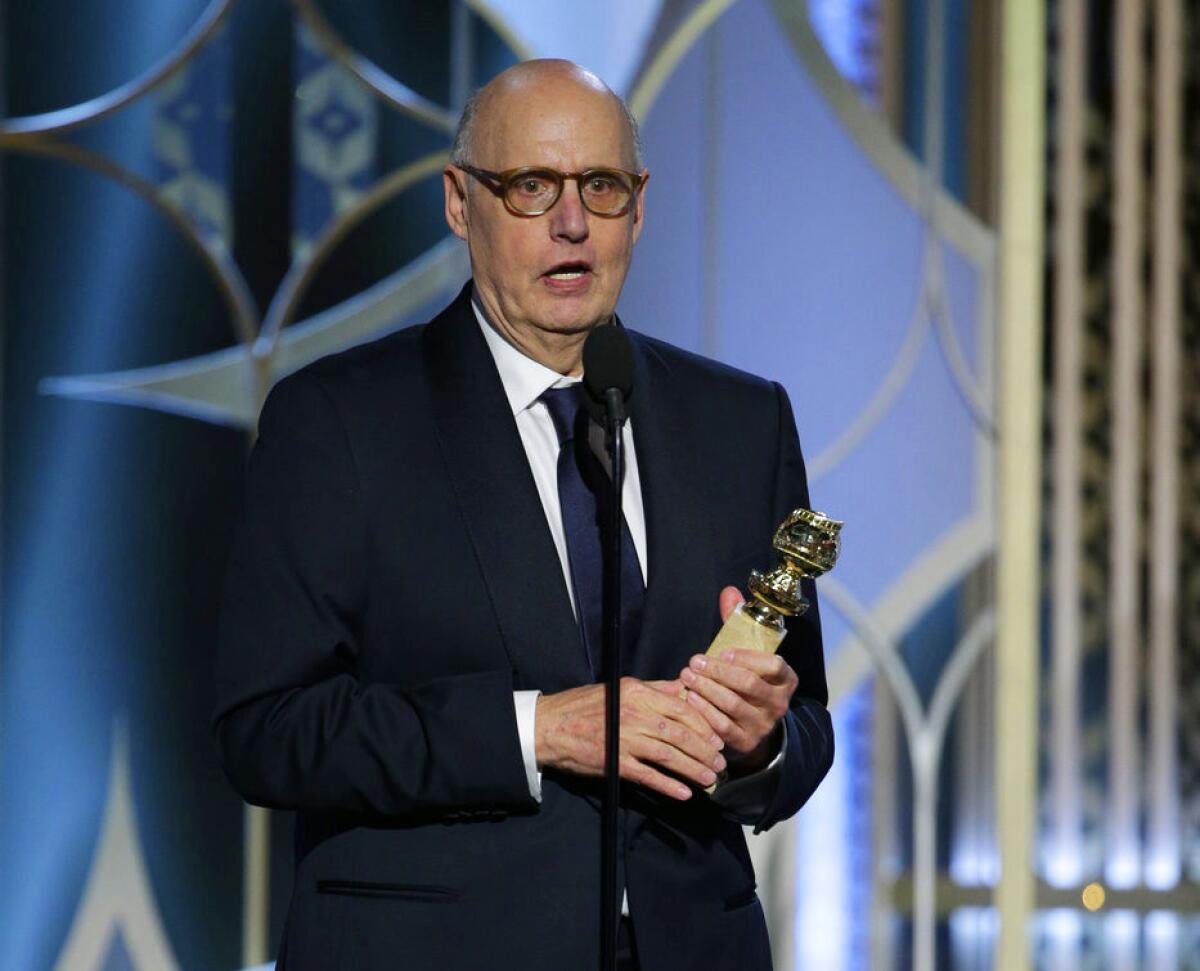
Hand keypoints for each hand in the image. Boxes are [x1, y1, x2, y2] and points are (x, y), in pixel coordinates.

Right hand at [534, 678, 727, 800]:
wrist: (550, 726)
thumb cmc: (585, 706)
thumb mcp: (621, 688)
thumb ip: (653, 689)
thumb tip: (682, 687)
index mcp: (638, 694)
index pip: (682, 708)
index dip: (704, 724)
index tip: (717, 738)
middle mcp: (635, 714)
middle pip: (681, 733)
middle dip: (705, 750)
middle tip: (720, 763)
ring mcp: (625, 740)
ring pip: (669, 755)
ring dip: (694, 769)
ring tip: (710, 779)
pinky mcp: (615, 763)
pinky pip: (649, 776)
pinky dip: (669, 785)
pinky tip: (684, 793)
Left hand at [675, 586, 798, 772]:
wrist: (752, 725)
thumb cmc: (746, 678)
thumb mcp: (747, 652)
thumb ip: (738, 621)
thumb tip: (729, 591)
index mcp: (786, 679)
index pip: (774, 665)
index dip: (748, 658)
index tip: (723, 651)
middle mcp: (779, 703)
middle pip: (749, 685)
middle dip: (718, 671)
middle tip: (694, 661)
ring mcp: (764, 725)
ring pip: (734, 705)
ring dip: (707, 689)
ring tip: (687, 675)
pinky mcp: (746, 742)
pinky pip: (723, 726)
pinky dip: (704, 711)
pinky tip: (690, 697)